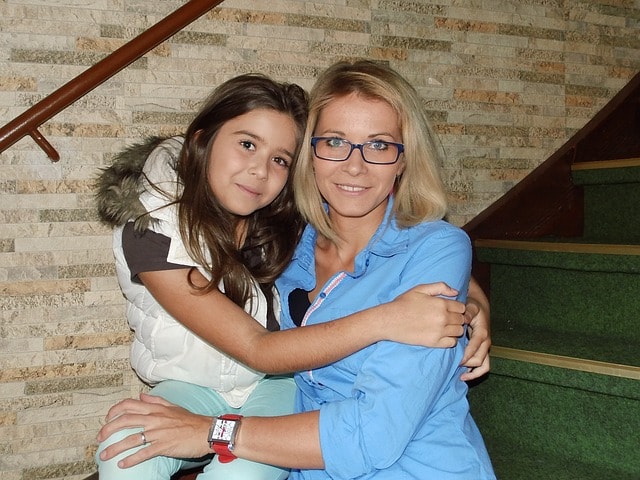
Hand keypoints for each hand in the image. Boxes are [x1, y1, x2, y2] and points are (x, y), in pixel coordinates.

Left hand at [97, 393, 211, 467]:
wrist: (207, 431)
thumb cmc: (191, 420)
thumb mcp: (173, 406)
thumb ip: (156, 401)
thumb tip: (141, 396)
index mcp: (156, 409)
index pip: (129, 405)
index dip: (114, 411)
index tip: (107, 419)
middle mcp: (155, 419)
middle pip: (125, 421)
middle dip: (108, 430)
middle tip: (100, 439)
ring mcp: (159, 432)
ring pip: (130, 439)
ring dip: (114, 448)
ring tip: (104, 455)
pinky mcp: (164, 445)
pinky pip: (143, 453)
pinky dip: (131, 459)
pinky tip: (122, 465)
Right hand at [389, 282, 465, 347]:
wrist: (389, 320)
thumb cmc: (403, 303)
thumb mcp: (420, 289)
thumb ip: (440, 287)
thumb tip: (456, 292)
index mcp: (441, 304)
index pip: (462, 307)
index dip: (457, 308)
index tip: (450, 309)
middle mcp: (443, 318)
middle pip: (462, 320)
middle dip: (457, 318)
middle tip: (447, 318)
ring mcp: (439, 332)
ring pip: (459, 331)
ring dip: (454, 328)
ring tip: (445, 326)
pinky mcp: (434, 343)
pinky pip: (452, 343)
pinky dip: (450, 339)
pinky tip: (442, 334)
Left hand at [459, 296, 490, 380]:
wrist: (479, 307)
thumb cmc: (473, 307)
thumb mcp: (471, 306)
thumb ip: (468, 312)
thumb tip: (464, 319)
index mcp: (482, 332)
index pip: (476, 347)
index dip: (467, 355)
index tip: (458, 361)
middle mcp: (485, 342)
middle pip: (480, 359)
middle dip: (468, 364)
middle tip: (454, 366)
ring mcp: (484, 348)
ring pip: (484, 366)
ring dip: (473, 373)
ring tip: (460, 376)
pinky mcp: (481, 351)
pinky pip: (481, 365)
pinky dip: (474, 372)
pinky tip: (463, 374)